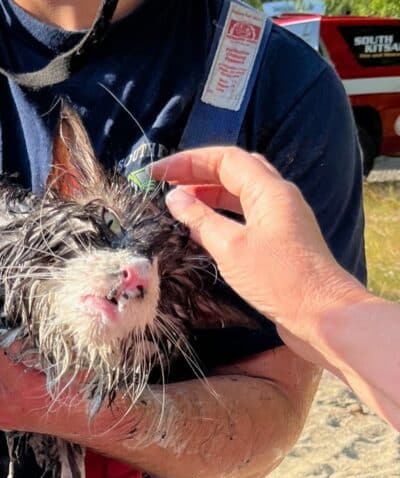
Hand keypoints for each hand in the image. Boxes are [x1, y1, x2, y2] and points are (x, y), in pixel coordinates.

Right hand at [149, 147, 366, 341]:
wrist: (323, 315)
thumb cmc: (279, 278)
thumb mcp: (231, 247)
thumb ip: (200, 219)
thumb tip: (174, 198)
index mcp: (269, 191)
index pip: (225, 159)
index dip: (188, 161)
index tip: (156, 173)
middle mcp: (277, 198)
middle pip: (233, 172)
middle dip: (196, 174)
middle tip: (163, 185)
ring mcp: (279, 221)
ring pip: (237, 195)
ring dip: (206, 195)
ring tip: (174, 205)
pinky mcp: (277, 242)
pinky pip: (242, 217)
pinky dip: (217, 216)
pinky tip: (197, 230)